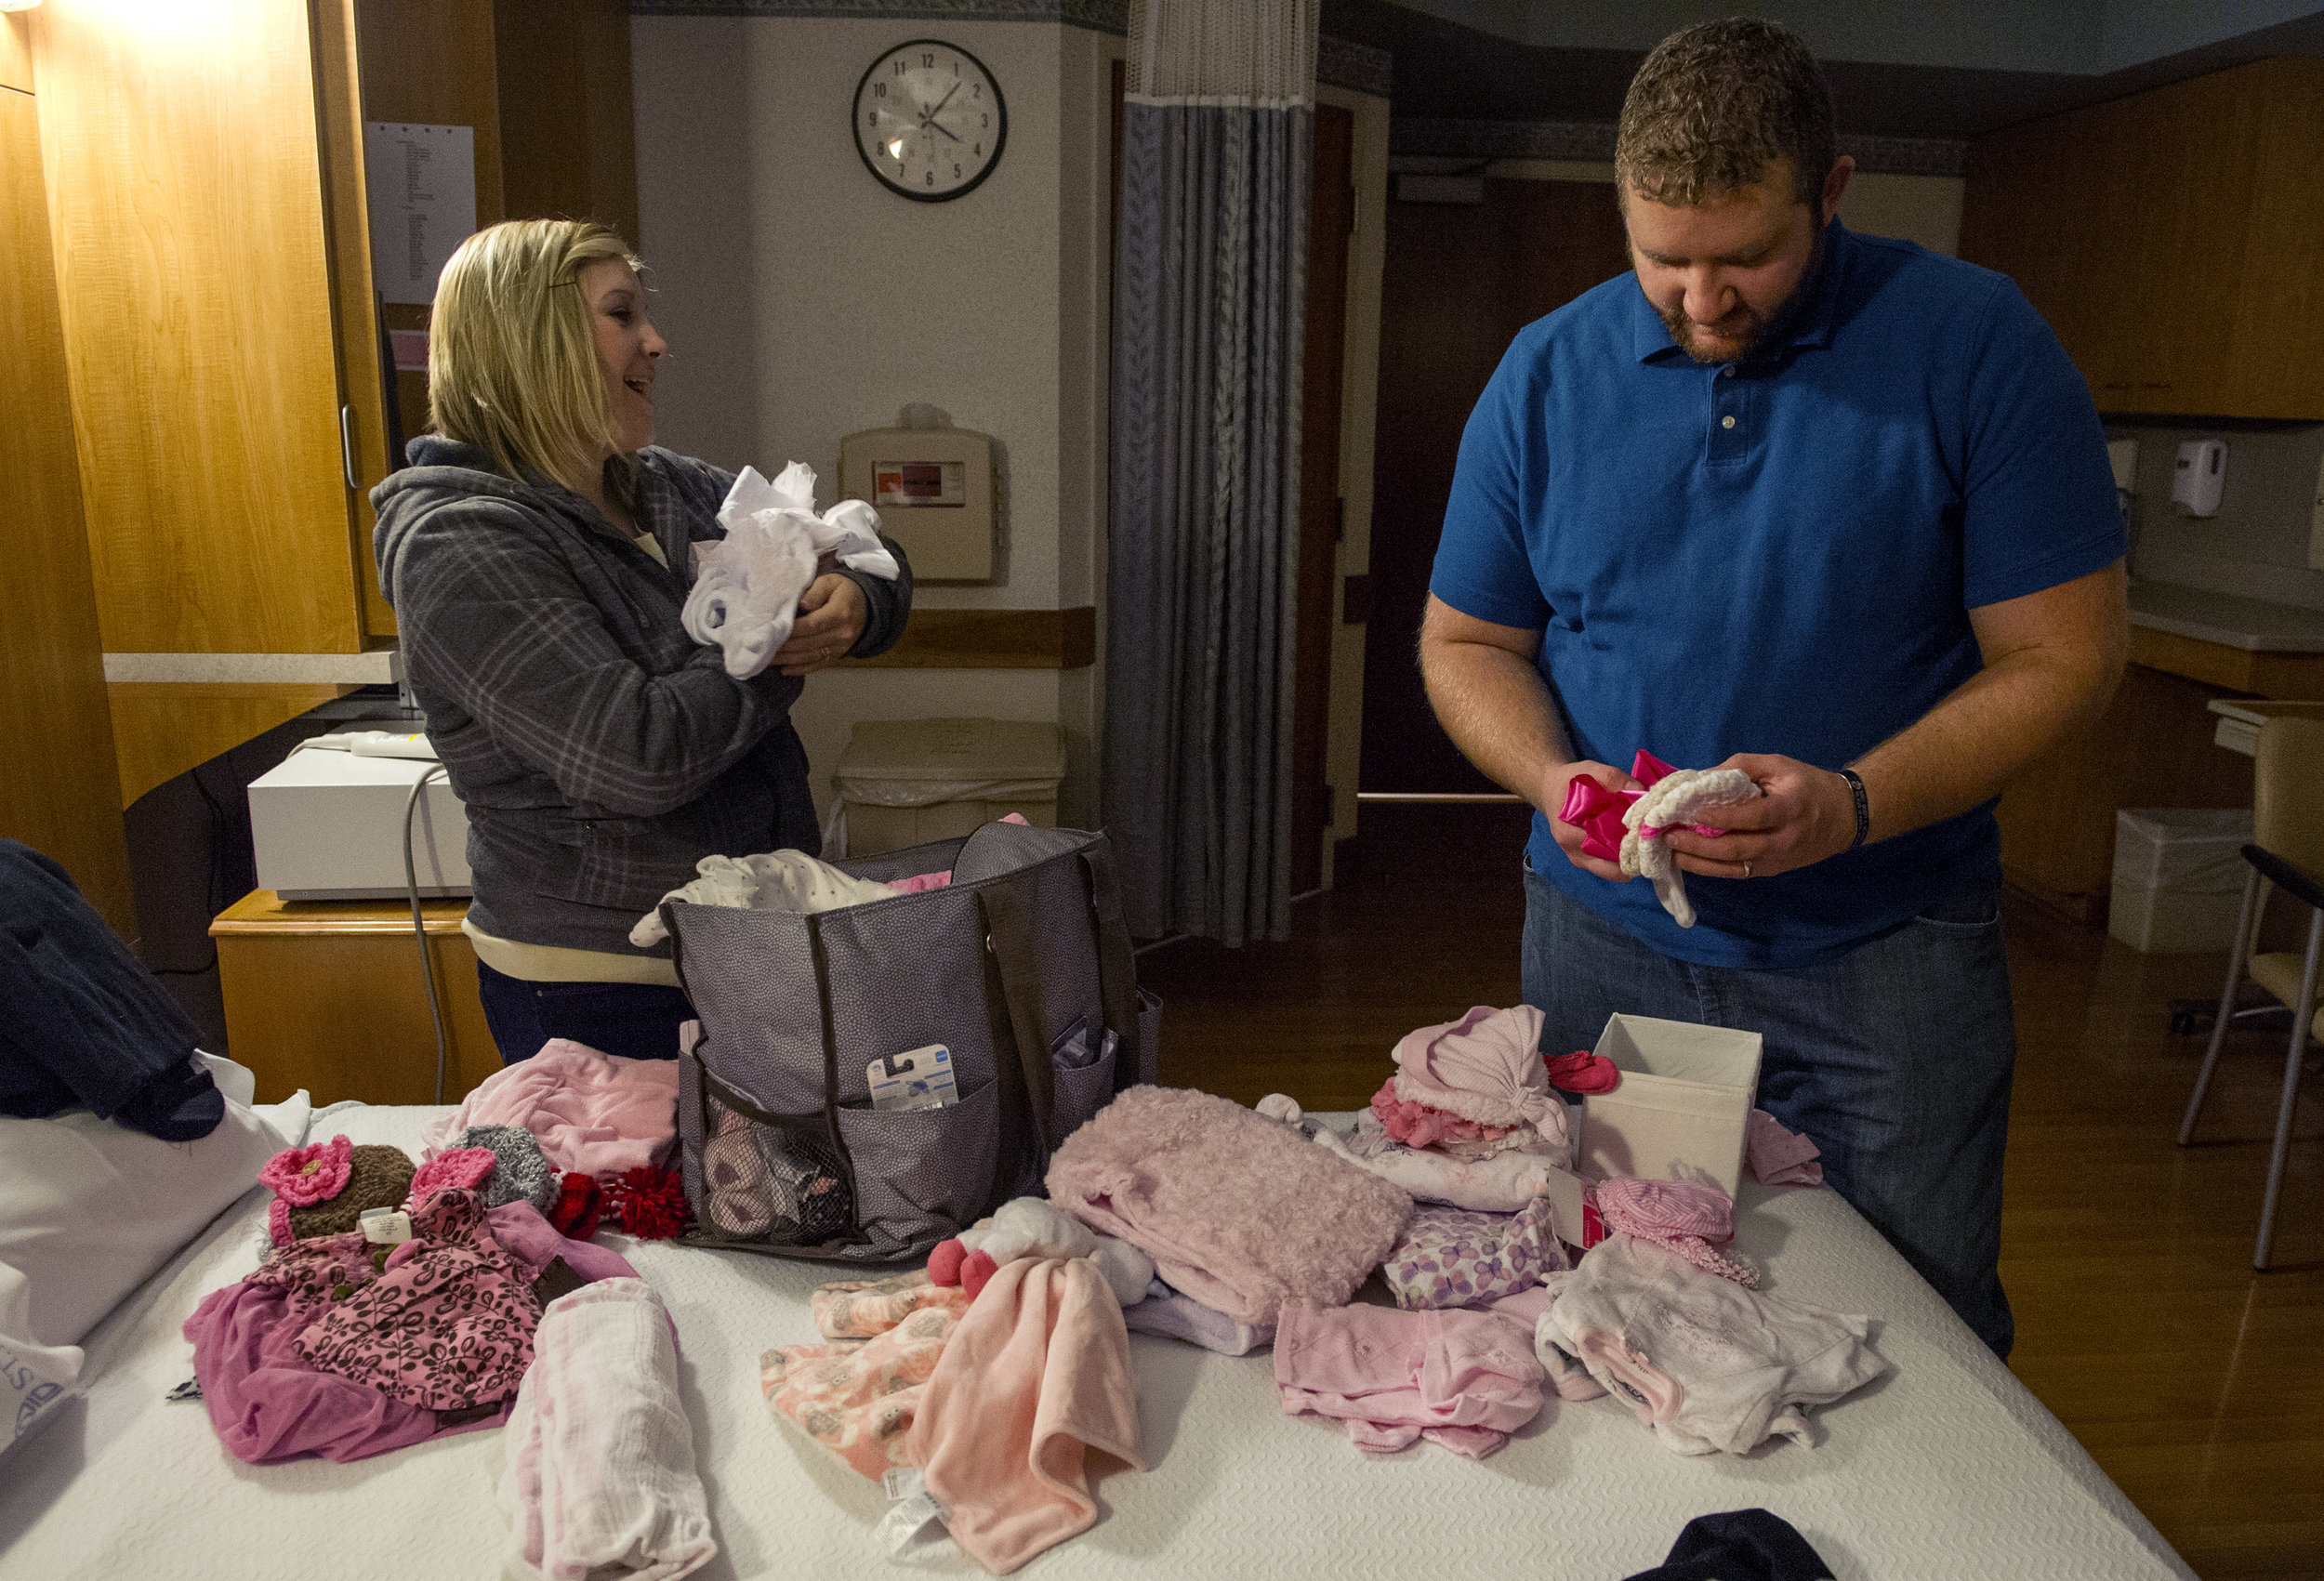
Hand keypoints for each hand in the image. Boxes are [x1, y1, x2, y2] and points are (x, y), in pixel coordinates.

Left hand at [775, 575, 867, 675]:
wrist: (867, 607)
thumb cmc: (844, 591)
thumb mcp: (832, 582)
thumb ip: (816, 591)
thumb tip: (801, 604)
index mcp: (840, 613)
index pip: (811, 625)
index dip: (791, 630)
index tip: (772, 631)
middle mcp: (842, 634)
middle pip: (808, 643)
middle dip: (784, 647)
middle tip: (762, 646)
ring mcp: (840, 647)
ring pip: (810, 656)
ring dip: (788, 659)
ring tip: (767, 658)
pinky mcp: (837, 655)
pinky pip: (818, 665)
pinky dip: (801, 669)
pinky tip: (784, 670)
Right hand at [1543, 760, 1639, 882]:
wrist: (1551, 789)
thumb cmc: (1569, 781)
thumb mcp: (1589, 770)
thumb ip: (1613, 778)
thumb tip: (1641, 790)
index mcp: (1569, 833)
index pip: (1604, 846)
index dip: (1628, 842)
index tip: (1648, 832)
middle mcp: (1574, 852)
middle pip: (1610, 865)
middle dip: (1633, 856)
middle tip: (1653, 841)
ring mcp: (1580, 859)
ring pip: (1612, 870)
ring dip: (1630, 860)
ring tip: (1647, 844)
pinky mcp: (1586, 861)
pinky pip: (1609, 867)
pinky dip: (1624, 859)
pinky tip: (1636, 846)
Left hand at [1660, 754, 1856, 879]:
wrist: (1845, 817)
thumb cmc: (1810, 785)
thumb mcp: (1780, 765)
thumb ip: (1742, 765)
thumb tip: (1703, 776)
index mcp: (1789, 808)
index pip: (1751, 817)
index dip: (1719, 817)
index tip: (1690, 813)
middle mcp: (1783, 840)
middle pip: (1736, 849)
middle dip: (1698, 845)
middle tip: (1669, 836)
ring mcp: (1776, 860)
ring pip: (1733, 868)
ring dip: (1699, 861)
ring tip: (1672, 852)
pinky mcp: (1770, 870)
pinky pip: (1736, 873)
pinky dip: (1711, 868)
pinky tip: (1689, 860)